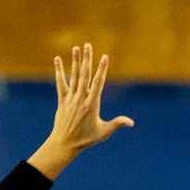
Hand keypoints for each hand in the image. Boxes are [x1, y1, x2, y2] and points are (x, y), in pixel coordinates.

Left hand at [27, 44, 133, 180]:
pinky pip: (60, 83)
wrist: (65, 143)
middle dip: (87, 59)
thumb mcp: (104, 132)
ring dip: (75, 61)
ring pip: (73, 76)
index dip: (102, 69)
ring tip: (76, 48)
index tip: (105, 57)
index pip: (98, 83)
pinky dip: (59, 71)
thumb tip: (131, 122)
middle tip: (88, 45)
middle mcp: (80, 99)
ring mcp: (70, 98)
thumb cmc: (87, 138)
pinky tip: (58, 60)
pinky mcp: (62, 100)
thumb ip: (117, 124)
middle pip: (84, 75)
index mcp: (92, 104)